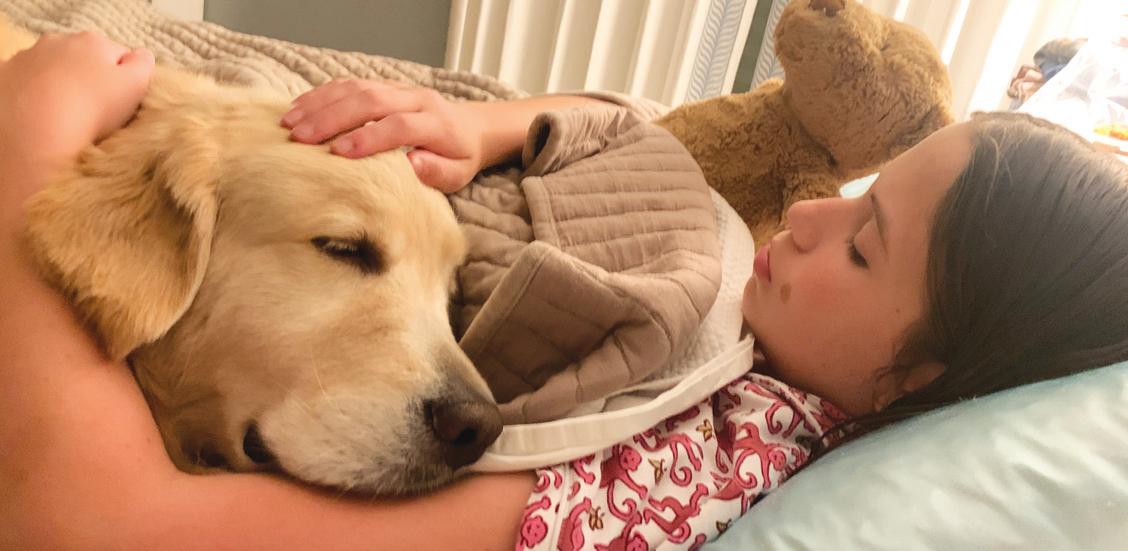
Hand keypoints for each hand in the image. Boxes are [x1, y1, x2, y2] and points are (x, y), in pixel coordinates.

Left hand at [0, 31, 153, 168]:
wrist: (35, 135)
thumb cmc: (93, 110)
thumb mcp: (136, 87)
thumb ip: (145, 65)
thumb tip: (141, 56)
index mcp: (94, 42)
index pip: (120, 56)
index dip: (126, 81)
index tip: (123, 103)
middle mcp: (59, 42)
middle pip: (85, 60)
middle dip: (91, 79)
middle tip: (97, 112)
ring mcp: (28, 57)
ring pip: (55, 70)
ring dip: (63, 86)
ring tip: (68, 117)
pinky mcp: (5, 76)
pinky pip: (27, 82)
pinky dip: (34, 93)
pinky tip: (41, 114)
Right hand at [282, 79, 486, 192]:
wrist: (471, 127)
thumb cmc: (459, 157)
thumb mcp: (457, 173)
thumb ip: (436, 171)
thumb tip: (410, 164)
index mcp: (437, 122)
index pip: (399, 125)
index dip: (369, 137)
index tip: (339, 153)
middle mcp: (416, 98)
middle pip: (371, 100)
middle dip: (332, 118)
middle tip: (301, 138)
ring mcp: (398, 88)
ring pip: (356, 87)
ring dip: (320, 103)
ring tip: (291, 123)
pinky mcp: (384, 85)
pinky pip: (350, 83)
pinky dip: (322, 94)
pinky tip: (299, 107)